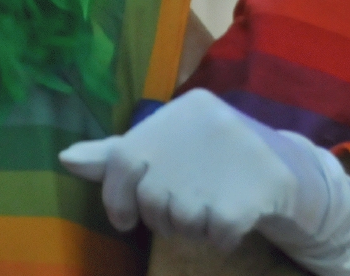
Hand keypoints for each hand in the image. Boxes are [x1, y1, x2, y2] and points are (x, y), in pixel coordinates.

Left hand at [60, 90, 297, 252]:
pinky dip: (220, 239)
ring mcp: (228, 161)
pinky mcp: (247, 196)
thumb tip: (65, 158)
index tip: (125, 219)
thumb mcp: (168, 143)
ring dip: (193, 227)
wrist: (285, 170)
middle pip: (152, 198)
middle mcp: (203, 128)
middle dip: (162, 215)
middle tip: (186, 205)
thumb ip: (117, 153)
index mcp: (182, 109)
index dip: (118, 198)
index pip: (124, 159)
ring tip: (213, 206)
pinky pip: (214, 236)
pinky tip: (233, 220)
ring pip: (180, 221)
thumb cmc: (211, 157)